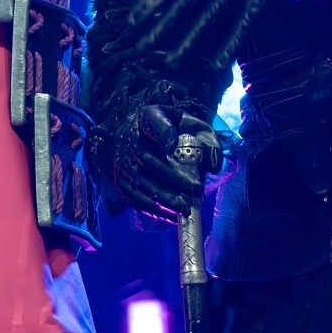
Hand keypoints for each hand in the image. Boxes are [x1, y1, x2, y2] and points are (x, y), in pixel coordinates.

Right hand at [108, 103, 220, 221]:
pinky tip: (170, 215)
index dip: (161, 132)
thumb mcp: (192, 127)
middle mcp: (129, 136)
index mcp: (149, 116)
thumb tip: (213, 166)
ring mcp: (120, 158)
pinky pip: (132, 195)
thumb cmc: (173, 131)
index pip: (153, 121)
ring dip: (162, 196)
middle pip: (147, 158)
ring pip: (138, 180)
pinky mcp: (118, 178)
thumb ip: (207, 142)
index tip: (172, 144)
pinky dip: (151, 208)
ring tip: (185, 208)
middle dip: (173, 177)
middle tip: (196, 189)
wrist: (141, 134)